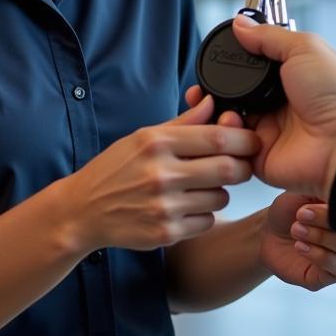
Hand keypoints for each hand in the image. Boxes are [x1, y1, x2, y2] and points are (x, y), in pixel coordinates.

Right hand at [65, 95, 260, 253]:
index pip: (217, 138)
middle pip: (228, 169)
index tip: (252, 140)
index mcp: (156, 142)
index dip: (244, 139)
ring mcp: (164, 206)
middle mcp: (161, 174)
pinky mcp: (166, 233)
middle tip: (239, 165)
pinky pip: (206, 221)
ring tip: (201, 186)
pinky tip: (186, 206)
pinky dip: (204, 214)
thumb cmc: (116, 169)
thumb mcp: (143, 137)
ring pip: (221, 197)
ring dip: (220, 191)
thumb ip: (183, 122)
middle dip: (242, 166)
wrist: (84, 209)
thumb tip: (212, 103)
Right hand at [229, 15, 335, 200]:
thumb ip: (269, 36)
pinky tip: (235, 128)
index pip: (248, 69)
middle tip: (205, 91)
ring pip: (228, 122)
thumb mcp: (304, 48)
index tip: (213, 63)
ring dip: (220, 114)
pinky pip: (232, 148)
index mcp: (287, 78)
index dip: (230, 67)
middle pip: (233, 96)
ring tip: (227, 109)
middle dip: (216, 94)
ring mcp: (268, 131)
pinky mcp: (261, 157)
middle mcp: (276, 104)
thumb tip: (241, 25)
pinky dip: (228, 139)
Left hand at [260, 192, 335, 290]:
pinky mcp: (329, 277)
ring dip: (323, 240)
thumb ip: (328, 189)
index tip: (316, 197)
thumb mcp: (307, 189)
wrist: (268, 229)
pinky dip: (320, 256)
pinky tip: (300, 245)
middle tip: (302, 215)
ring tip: (297, 229)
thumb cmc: (291, 208)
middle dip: (331, 226)